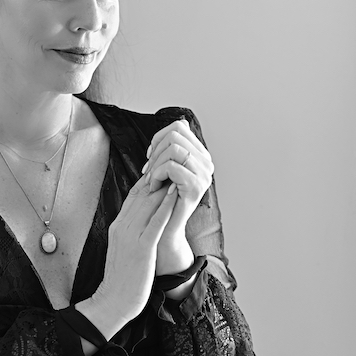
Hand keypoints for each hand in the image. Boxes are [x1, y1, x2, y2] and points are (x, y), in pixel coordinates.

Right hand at [80, 173, 178, 335]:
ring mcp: (131, 236)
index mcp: (118, 226)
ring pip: (149, 203)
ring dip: (164, 184)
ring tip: (177, 168)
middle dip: (158, 176)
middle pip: (141, 193)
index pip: (134, 196)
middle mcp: (122, 226)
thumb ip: (130, 232)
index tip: (162, 169)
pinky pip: (155, 222)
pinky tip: (175, 193)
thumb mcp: (122, 250)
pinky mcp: (142, 248)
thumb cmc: (121, 280)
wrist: (111, 302)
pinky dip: (165, 205)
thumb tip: (143, 222)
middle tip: (173, 160)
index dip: (149, 180)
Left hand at [142, 118, 213, 272]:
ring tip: (151, 181)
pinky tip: (153, 187)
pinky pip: (171, 166)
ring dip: (154, 165)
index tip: (150, 158)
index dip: (158, 138)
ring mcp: (204, 175)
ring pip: (173, 149)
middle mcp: (207, 163)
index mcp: (201, 156)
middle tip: (148, 172)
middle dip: (155, 152)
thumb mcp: (166, 170)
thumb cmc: (161, 201)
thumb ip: (173, 148)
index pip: (179, 127)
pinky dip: (155, 175)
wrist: (163, 232)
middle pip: (175, 135)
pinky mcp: (196, 187)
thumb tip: (180, 122)